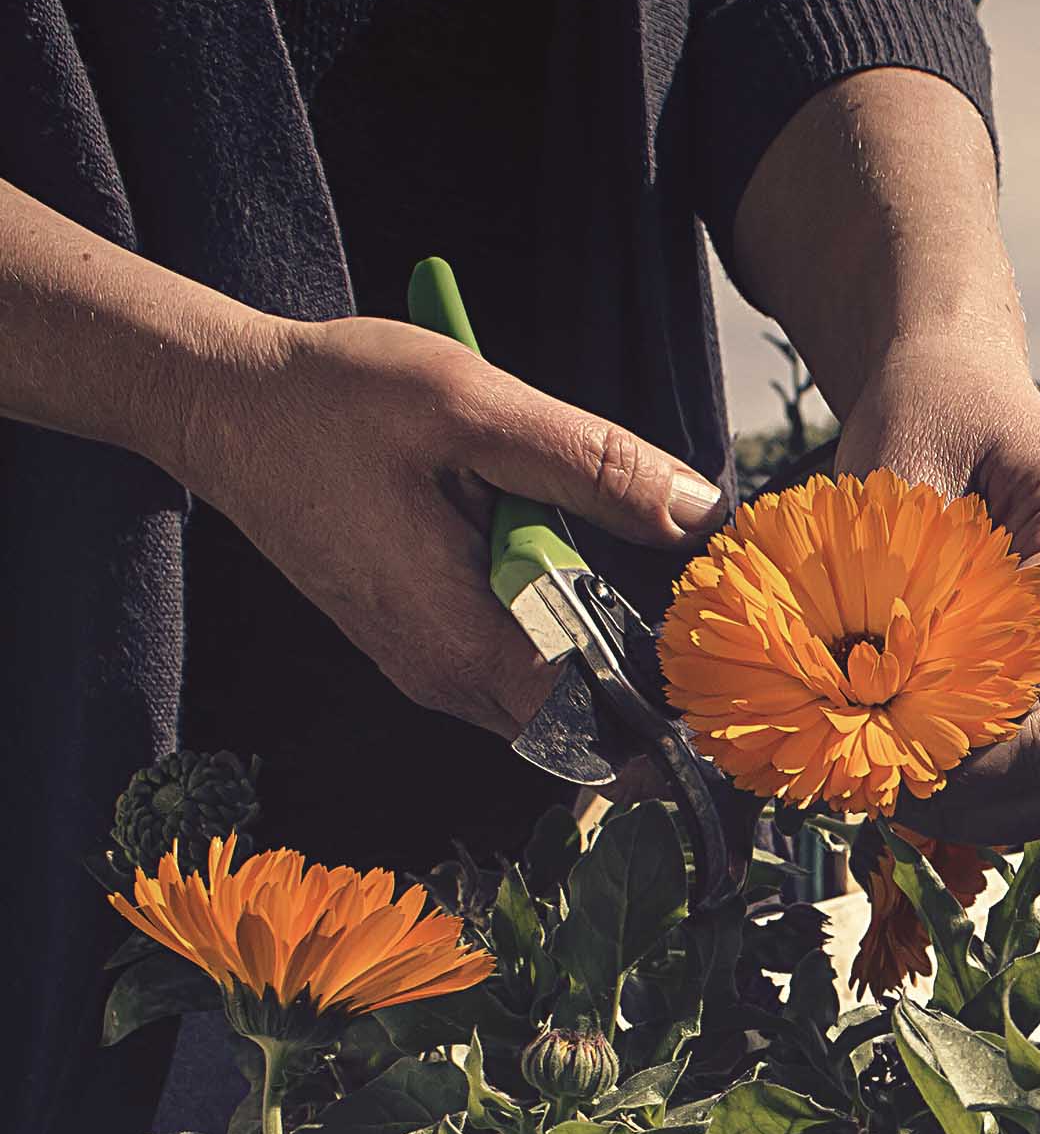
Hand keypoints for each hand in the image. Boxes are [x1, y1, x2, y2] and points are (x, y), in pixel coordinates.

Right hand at [174, 315, 724, 737]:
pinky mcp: (422, 649)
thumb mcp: (472, 408)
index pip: (596, 732)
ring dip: (608, 667)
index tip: (722, 686)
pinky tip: (583, 583)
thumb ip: (589, 465)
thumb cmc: (334, 402)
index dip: (670, 719)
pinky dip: (563, 646)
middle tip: (707, 635)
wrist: (224, 406)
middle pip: (583, 731)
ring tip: (659, 609)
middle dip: (652, 696)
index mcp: (463, 640)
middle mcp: (446, 679)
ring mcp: (430, 671)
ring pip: (552, 708)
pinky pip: (517, 677)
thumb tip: (697, 510)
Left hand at [831, 336, 1039, 844]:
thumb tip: (881, 683)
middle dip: (968, 774)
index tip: (871, 721)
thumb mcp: (902, 461)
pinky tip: (926, 792)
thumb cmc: (930, 420)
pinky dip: (998, 809)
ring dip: (989, 809)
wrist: (962, 403)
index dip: (960, 711)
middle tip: (873, 776)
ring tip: (899, 796)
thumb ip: (901, 565)